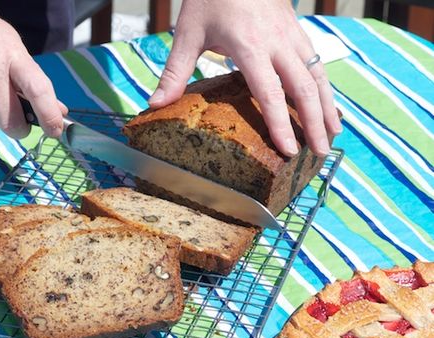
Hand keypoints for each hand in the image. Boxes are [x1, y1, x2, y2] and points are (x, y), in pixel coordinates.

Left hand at [148, 0, 341, 156]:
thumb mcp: (188, 32)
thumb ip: (175, 71)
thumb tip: (157, 104)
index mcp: (250, 46)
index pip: (270, 92)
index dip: (280, 124)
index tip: (289, 151)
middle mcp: (278, 42)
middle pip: (303, 88)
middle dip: (315, 123)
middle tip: (322, 154)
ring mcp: (292, 34)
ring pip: (317, 75)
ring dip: (327, 107)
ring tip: (333, 135)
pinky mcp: (296, 29)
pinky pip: (316, 62)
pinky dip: (324, 87)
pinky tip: (326, 103)